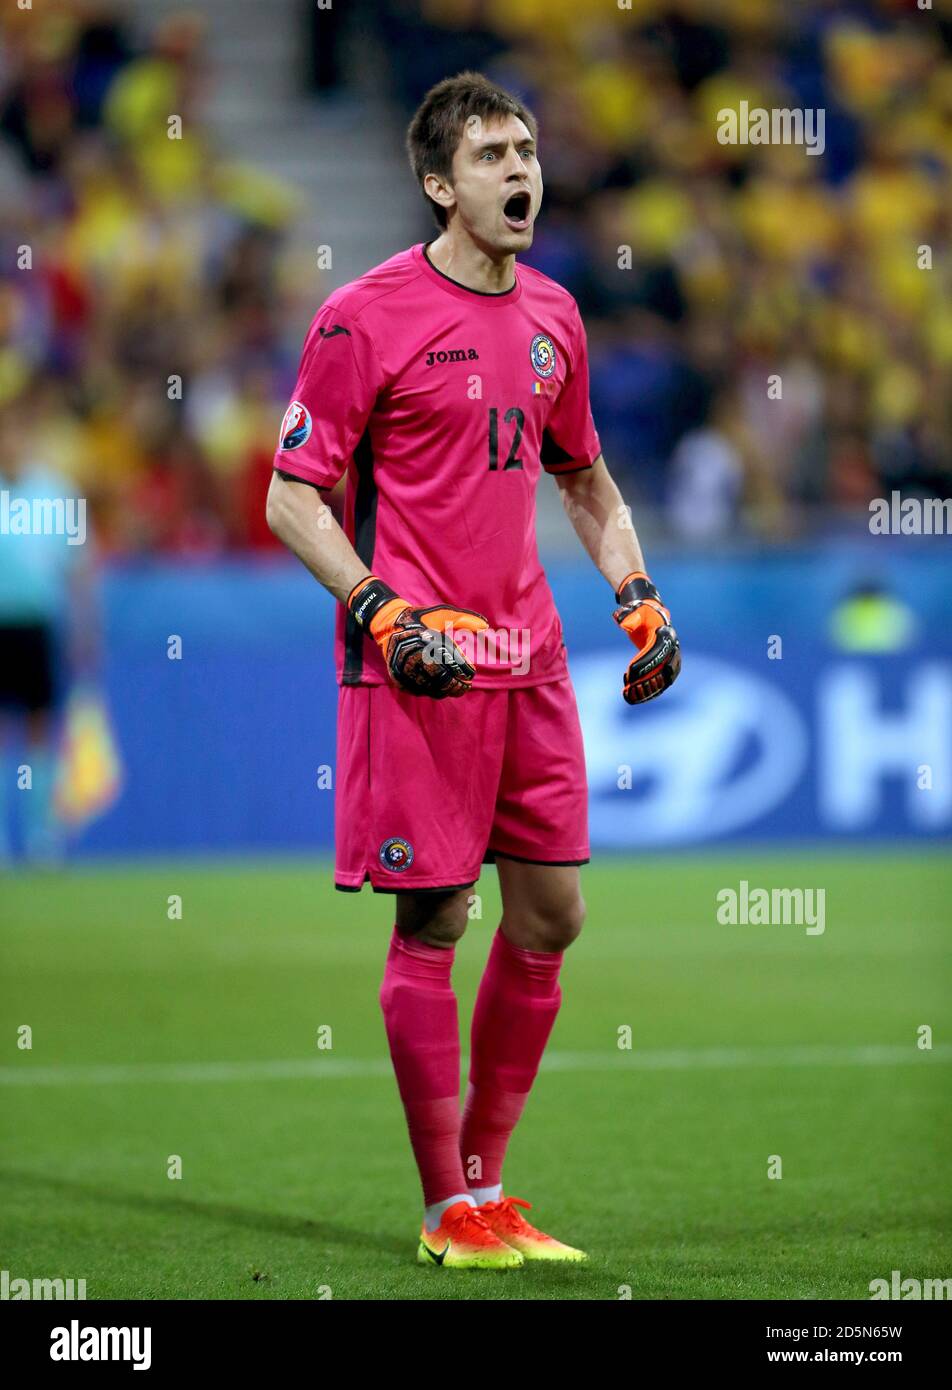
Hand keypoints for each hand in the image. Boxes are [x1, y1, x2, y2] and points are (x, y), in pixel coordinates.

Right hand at [348, 577, 488, 697]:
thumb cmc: (420, 619)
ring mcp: (405, 670)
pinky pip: (418, 691)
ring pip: (431, 689)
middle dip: (457, 686)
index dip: (464, 672)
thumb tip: (486, 625)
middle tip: (465, 686)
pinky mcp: (398, 678)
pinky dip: (430, 691)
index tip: (471, 674)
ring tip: (454, 689)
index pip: (452, 665)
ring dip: (445, 691)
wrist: (389, 624)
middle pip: (442, 681)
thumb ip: (464, 619)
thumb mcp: (442, 614)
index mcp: (428, 643)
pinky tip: (438, 688)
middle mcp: (416, 658)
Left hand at [612, 571, 680, 703]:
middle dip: (646, 680)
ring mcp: (673, 660)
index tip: (629, 672)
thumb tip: (624, 623)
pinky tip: (633, 698)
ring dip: (647, 691)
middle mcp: (673, 649)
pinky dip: (648, 693)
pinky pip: (661, 684)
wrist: (652, 619)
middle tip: (629, 687)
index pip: (657, 651)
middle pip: (663, 669)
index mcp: (666, 635)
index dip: (645, 662)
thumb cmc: (642, 615)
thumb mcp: (635, 612)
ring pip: (663, 681)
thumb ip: (629, 616)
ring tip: (629, 696)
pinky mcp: (668, 669)